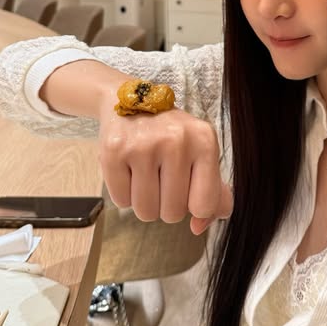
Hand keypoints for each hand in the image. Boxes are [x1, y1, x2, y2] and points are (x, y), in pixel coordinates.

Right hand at [97, 103, 232, 234]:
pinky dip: (124, 192)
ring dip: (144, 202)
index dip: (194, 208)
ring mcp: (144, 144)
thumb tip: (199, 226)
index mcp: (205, 141)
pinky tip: (128, 168)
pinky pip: (121, 201)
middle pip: (172, 213)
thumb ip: (212, 192)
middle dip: (166, 204)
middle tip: (161, 176)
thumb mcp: (201, 154)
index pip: (204, 204)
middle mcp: (176, 140)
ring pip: (145, 212)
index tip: (187, 191)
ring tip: (145, 173)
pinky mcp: (114, 150)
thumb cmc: (172, 136)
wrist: (134, 100)